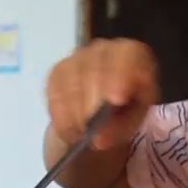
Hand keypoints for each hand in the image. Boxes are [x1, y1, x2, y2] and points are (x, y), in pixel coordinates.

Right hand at [45, 38, 159, 150]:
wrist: (103, 110)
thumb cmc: (125, 111)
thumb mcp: (132, 121)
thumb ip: (120, 127)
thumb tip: (99, 138)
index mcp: (132, 53)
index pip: (126, 55)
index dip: (119, 75)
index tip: (116, 100)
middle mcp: (104, 49)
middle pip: (94, 68)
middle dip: (92, 100)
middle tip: (91, 128)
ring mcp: (78, 57)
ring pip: (71, 79)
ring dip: (74, 111)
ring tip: (81, 134)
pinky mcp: (58, 70)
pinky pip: (54, 89)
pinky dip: (60, 113)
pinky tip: (68, 128)